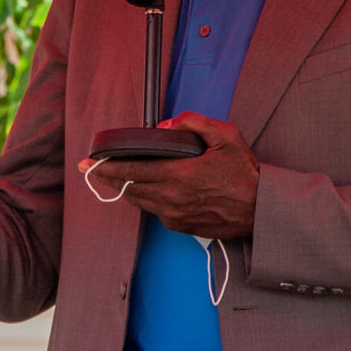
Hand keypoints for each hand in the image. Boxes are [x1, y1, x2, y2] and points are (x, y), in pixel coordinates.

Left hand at [82, 113, 258, 239]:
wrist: (261, 210)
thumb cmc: (245, 174)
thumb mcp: (226, 136)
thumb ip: (194, 123)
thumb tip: (167, 124)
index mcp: (178, 175)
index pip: (132, 170)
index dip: (106, 167)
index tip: (89, 163)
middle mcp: (171, 198)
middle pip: (128, 187)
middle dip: (108, 177)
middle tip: (93, 169)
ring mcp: (174, 215)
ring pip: (139, 201)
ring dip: (126, 188)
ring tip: (117, 177)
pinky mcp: (180, 226)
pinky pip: (154, 212)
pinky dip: (147, 199)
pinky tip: (147, 189)